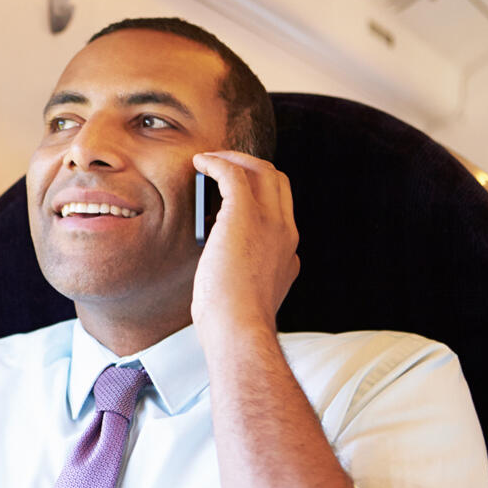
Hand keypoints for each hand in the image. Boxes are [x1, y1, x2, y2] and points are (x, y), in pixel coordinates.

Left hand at [189, 150, 298, 334]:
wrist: (239, 328)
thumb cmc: (233, 324)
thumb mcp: (248, 299)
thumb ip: (245, 279)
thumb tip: (224, 271)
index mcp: (288, 253)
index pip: (281, 211)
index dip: (259, 197)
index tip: (233, 197)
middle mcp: (285, 231)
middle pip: (277, 182)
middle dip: (252, 167)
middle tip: (224, 167)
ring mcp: (269, 221)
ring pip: (261, 170)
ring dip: (234, 159)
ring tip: (209, 159)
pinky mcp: (244, 214)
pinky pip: (233, 172)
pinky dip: (217, 162)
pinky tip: (199, 162)